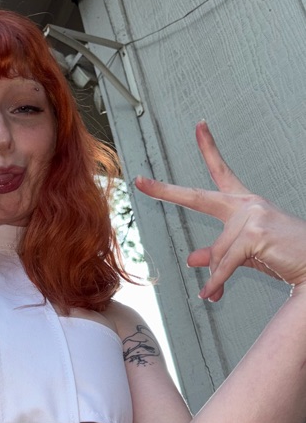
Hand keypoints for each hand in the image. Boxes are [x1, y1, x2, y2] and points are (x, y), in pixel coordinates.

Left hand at [135, 121, 305, 301]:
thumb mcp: (244, 251)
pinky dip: (216, 282)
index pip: (221, 170)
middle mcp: (246, 203)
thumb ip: (217, 252)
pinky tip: (210, 296)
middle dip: (165, 190)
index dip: (209, 147)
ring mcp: (252, 216)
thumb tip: (191, 259)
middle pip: (196, 197)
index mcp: (244, 202)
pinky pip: (224, 262)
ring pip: (216, 251)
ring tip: (216, 292)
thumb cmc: (283, 255)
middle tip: (138, 181)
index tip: (199, 126)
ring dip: (216, 276)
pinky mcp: (256, 234)